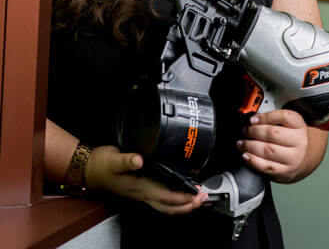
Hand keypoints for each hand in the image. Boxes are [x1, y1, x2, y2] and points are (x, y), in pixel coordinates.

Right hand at [84, 145, 208, 214]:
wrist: (89, 169)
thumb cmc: (101, 165)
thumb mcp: (113, 159)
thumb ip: (127, 160)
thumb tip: (140, 160)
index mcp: (139, 187)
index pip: (166, 197)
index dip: (183, 197)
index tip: (197, 193)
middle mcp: (142, 193)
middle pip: (169, 206)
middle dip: (188, 205)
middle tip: (203, 198)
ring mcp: (140, 193)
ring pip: (165, 205)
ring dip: (182, 204)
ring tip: (195, 198)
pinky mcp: (138, 188)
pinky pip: (159, 198)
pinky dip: (171, 199)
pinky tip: (176, 191)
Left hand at [236, 110, 308, 183]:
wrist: (307, 158)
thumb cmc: (293, 138)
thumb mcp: (290, 124)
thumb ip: (273, 120)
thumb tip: (253, 120)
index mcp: (299, 126)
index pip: (283, 116)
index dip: (265, 117)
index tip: (252, 119)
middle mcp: (299, 142)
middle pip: (272, 133)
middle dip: (254, 131)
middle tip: (245, 130)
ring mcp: (293, 158)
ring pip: (267, 150)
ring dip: (250, 145)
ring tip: (241, 143)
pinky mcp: (286, 172)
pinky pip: (266, 166)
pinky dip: (252, 160)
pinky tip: (246, 155)